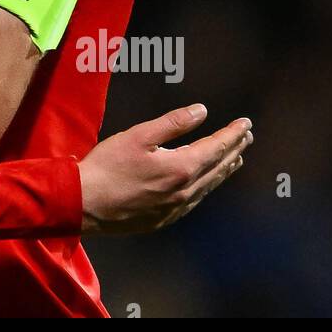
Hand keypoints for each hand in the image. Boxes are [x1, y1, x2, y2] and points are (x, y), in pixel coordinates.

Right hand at [78, 105, 251, 234]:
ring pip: (208, 186)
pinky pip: (195, 200)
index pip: (215, 147)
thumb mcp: (138, 136)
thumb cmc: (108, 166)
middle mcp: (185, 191)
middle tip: (246, 137)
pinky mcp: (164, 219)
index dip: (231, 134)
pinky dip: (207, 186)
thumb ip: (172, 124)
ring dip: (224, 169)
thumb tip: (201, 112)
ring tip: (235, 158)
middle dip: (234, 150)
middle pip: (217, 168)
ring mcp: (175, 208)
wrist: (85, 203)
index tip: (245, 123)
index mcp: (181, 168)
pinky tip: (204, 183)